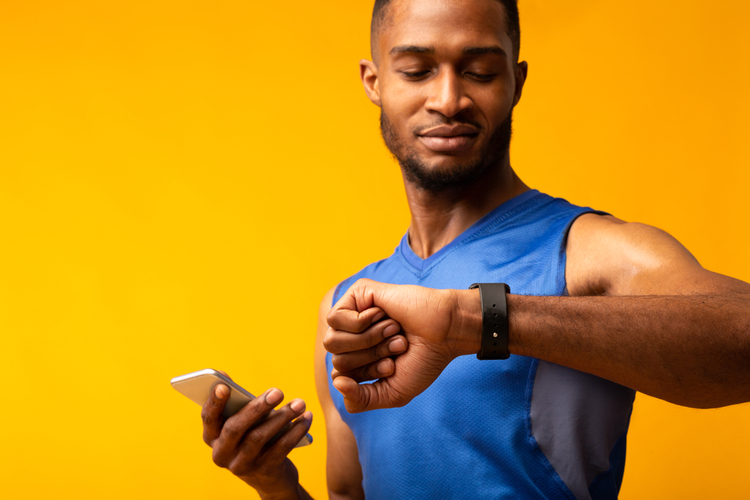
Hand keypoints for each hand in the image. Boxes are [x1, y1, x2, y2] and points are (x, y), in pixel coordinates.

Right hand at [201, 377, 311, 499]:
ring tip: (300, 403)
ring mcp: (242, 465)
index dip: (214, 402)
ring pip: (259, 437)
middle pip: (235, 427)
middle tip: (278, 392)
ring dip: (282, 417)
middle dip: (258, 407)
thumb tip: (224, 376)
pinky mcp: (264, 471)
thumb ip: (236, 402)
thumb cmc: (252, 436)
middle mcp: (222, 454)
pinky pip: (281, 448)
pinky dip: (296, 430)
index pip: (208, 419)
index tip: (224, 386)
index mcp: (212, 437)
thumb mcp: (243, 421)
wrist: (268, 476)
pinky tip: (307, 417)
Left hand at [325, 279, 479, 412]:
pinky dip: (362, 323)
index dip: (366, 376)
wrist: (445, 332)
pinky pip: (335, 318)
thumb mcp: (390, 393)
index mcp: (359, 359)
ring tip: (392, 331)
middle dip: (370, 357)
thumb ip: (360, 400)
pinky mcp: (356, 294)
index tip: (393, 367)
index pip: (339, 376)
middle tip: (397, 346)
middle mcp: (353, 337)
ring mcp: (353, 315)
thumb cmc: (422, 361)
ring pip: (332, 340)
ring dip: (367, 341)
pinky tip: (383, 315)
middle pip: (336, 359)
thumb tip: (336, 382)